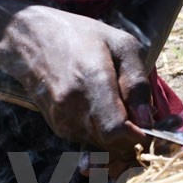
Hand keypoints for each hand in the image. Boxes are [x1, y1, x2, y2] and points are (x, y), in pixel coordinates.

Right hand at [0, 5, 154, 170]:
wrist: (31, 39)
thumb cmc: (82, 36)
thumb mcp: (122, 45)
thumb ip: (137, 83)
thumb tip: (147, 120)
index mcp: (91, 82)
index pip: (117, 131)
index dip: (140, 134)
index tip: (151, 123)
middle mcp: (73, 107)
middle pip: (113, 144)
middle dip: (134, 136)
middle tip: (143, 115)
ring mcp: (62, 120)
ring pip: (103, 146)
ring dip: (120, 135)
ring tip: (123, 106)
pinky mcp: (58, 127)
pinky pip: (90, 140)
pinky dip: (104, 132)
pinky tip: (105, 109)